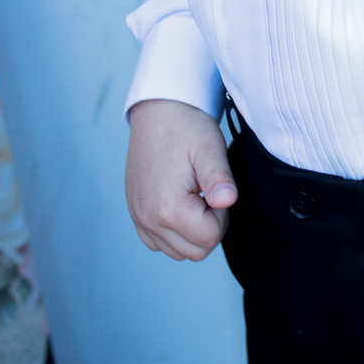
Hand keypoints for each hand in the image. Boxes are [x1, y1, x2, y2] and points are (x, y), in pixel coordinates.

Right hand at [125, 98, 237, 261]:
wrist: (159, 111)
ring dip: (193, 230)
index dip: (223, 214)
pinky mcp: (136, 215)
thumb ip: (219, 178)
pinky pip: (159, 243)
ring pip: (178, 251)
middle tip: (208, 192)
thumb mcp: (209, 148)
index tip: (216, 187)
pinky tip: (181, 202)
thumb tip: (227, 201)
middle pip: (195, 252)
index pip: (210, 238)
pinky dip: (175, 231)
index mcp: (168, 207)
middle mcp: (148, 220)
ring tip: (195, 195)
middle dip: (210, 226)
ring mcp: (139, 219)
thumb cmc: (187, 127)